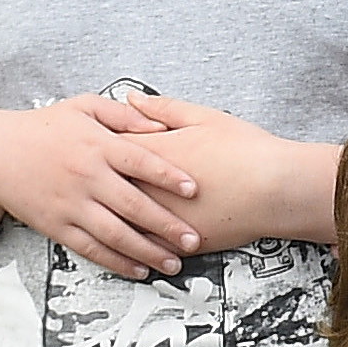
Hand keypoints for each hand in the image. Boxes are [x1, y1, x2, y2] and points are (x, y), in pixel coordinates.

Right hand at [0, 98, 202, 275]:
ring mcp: (70, 204)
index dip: (168, 175)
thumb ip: (125, 115)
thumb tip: (163, 125)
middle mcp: (85, 176)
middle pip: (133, 204)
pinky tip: (139, 269)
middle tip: (194, 240)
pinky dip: (117, 262)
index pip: (140, 161)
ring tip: (174, 263)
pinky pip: (91, 249)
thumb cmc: (44, 128)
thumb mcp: (84, 107)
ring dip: (147, 251)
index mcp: (96, 145)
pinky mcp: (56, 226)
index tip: (193, 189)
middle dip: (166, 225)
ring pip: (115, 234)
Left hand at [99, 96, 329, 251]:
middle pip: (105, 187)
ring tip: (89, 216)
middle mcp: (151, 187)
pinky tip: (120, 246)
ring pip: (119, 222)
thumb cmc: (246, 150)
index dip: (90, 146)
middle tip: (71, 181)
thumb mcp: (204, 117)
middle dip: (88, 184)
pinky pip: (143, 247)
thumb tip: (133, 100)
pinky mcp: (178, 241)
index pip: (106, 148)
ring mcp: (163, 218)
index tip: (79, 145)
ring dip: (104, 219)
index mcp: (153, 152)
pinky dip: (129, 246)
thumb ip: (162, 108)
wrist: (276, 188)